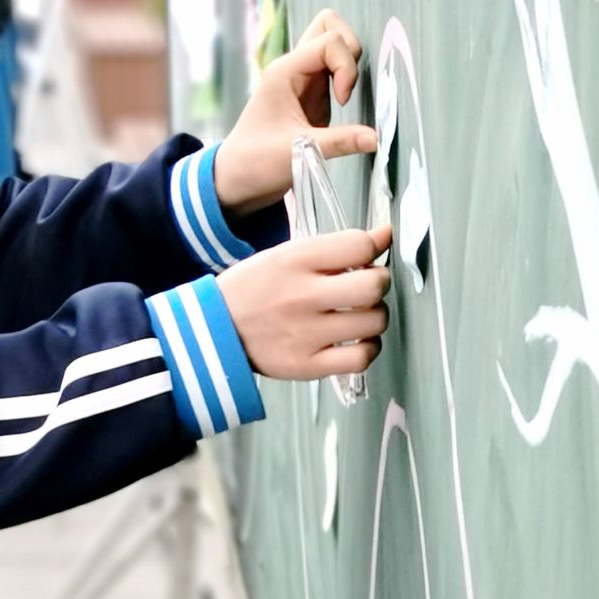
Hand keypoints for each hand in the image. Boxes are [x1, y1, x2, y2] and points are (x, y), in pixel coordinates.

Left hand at [212, 9, 378, 213]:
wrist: (238, 179)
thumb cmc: (256, 162)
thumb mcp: (299, 152)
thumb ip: (340, 142)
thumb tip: (377, 138)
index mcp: (285, 71)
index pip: (330, 40)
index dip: (346, 67)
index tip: (342, 102)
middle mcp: (294, 68)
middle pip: (330, 26)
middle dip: (350, 50)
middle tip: (348, 86)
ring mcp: (304, 79)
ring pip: (333, 43)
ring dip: (348, 63)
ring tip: (346, 95)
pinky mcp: (313, 94)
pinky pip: (335, 68)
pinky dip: (347, 76)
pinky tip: (345, 103)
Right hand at [217, 225, 392, 379]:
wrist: (215, 328)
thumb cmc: (253, 289)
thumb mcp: (286, 254)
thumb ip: (335, 246)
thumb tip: (383, 234)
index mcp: (294, 260)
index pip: (359, 245)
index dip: (372, 248)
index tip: (368, 256)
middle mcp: (301, 295)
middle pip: (373, 286)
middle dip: (378, 283)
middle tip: (368, 285)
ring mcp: (304, 333)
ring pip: (373, 322)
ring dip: (375, 316)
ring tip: (360, 314)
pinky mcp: (306, 365)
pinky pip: (360, 358)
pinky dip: (368, 349)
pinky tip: (357, 340)